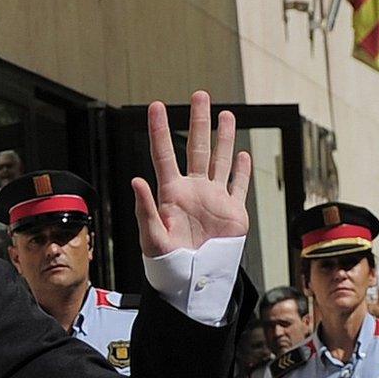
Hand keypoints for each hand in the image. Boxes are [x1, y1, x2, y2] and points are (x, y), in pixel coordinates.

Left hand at [133, 91, 250, 256]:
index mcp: (170, 194)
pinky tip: (242, 154)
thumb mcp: (152, 238)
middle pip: (196, 147)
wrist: (193, 283)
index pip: (163, 155)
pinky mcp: (232, 212)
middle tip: (200, 94)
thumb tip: (136, 179)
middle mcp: (192, 191)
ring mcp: (213, 199)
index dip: (160, 130)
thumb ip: (144, 209)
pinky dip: (241, 170)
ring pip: (220, 160)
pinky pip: (238, 186)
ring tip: (226, 114)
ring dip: (224, 137)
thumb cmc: (166, 265)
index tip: (156, 106)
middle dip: (199, 121)